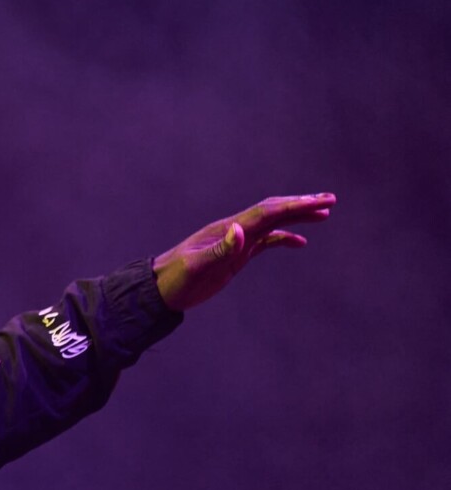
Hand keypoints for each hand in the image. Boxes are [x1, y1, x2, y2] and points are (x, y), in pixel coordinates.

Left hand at [152, 193, 336, 311]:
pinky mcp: (235, 256)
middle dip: (301, 204)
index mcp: (228, 229)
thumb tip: (240, 230)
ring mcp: (236, 242)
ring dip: (297, 217)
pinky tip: (300, 242)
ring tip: (324, 214)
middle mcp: (234, 231)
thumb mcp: (197, 267)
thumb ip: (220, 250)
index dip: (295, 205)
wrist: (159, 289)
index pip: (267, 212)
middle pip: (273, 211)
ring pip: (272, 224)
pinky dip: (284, 238)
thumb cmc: (176, 278)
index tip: (321, 202)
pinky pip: (265, 242)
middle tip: (330, 200)